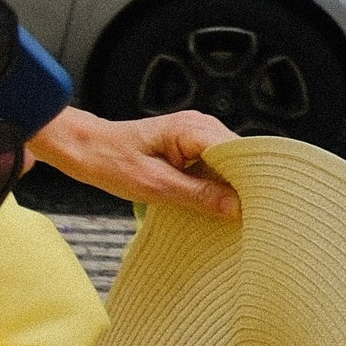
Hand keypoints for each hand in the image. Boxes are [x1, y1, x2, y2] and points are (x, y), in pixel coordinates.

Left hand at [32, 104, 239, 217]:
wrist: (84, 148)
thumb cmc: (110, 161)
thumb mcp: (155, 185)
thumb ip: (199, 195)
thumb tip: (237, 207)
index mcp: (194, 129)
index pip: (240, 154)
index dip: (252, 182)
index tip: (261, 209)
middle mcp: (201, 126)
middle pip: (240, 159)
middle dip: (245, 187)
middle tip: (251, 219)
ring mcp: (197, 135)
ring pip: (229, 165)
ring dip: (230, 189)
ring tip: (236, 217)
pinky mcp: (190, 147)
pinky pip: (214, 167)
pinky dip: (216, 186)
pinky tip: (216, 206)